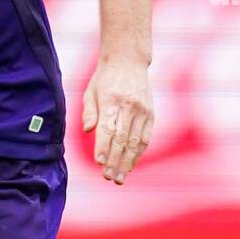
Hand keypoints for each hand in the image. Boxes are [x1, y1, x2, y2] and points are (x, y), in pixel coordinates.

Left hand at [82, 58, 153, 184]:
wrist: (128, 60)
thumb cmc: (104, 79)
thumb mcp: (90, 91)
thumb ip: (89, 112)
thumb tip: (88, 130)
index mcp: (111, 100)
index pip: (108, 128)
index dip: (104, 147)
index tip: (99, 163)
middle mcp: (129, 106)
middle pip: (122, 138)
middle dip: (115, 161)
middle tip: (109, 178)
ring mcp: (142, 110)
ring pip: (135, 141)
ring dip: (127, 162)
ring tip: (120, 178)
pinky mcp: (151, 113)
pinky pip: (145, 137)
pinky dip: (138, 153)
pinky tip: (130, 165)